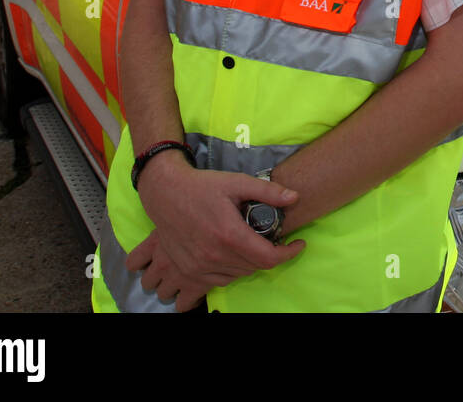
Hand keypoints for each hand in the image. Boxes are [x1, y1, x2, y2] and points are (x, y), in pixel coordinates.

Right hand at [128, 154, 306, 309]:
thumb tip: (294, 197)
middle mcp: (214, 255)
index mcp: (229, 234)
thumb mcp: (236, 182)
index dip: (288, 254)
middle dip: (270, 254)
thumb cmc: (201, 186)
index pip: (268, 258)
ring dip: (252, 262)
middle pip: (256, 267)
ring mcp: (200, 266)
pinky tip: (234, 253)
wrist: (165, 193)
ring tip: (253, 243)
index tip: (298, 244)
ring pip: (240, 274)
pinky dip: (233, 270)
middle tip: (273, 238)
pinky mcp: (189, 269)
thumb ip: (267, 191)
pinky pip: (220, 280)